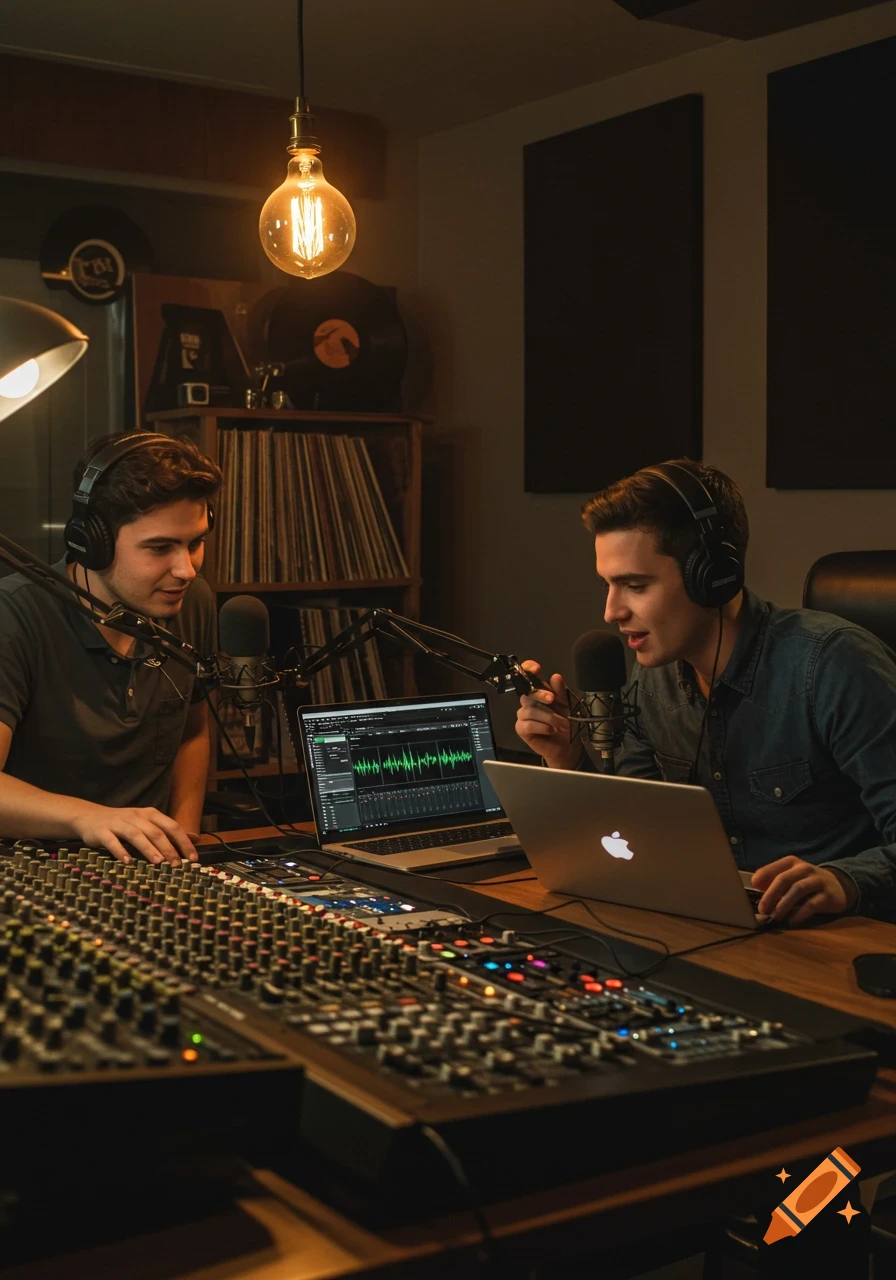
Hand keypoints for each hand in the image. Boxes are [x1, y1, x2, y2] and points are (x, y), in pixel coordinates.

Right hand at [70, 802, 198, 866]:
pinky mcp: (102, 831)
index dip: (183, 842)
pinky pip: (112, 841)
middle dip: (169, 848)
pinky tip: (128, 862)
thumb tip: (196, 838)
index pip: (172, 826)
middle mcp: (136, 816)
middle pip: (156, 832)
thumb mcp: (148, 824)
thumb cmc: (124, 824)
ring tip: (158, 863)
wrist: (89, 817)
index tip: (193, 858)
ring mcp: (118, 823)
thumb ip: (170, 831)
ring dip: (148, 849)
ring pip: (136, 835)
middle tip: (178, 865)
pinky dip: (120, 851)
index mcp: (150, 814)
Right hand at [514, 660, 582, 769]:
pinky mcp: (522, 729)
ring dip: (548, 717)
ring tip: (562, 724)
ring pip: (529, 710)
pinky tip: (552, 730)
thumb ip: (560, 691)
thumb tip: (555, 677)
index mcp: (539, 692)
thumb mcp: (567, 705)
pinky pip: (527, 724)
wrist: (568, 746)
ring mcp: (524, 715)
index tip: (536, 668)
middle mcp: (529, 702)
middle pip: (528, 693)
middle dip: (541, 695)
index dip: (529, 669)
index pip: (528, 676)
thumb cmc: (567, 724)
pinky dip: (542, 727)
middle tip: (553, 699)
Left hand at [751, 856, 857, 924]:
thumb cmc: (807, 882)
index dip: (764, 875)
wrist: (839, 887)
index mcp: (793, 863)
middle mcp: (805, 869)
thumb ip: (773, 879)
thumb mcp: (791, 876)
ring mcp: (818, 881)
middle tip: (762, 909)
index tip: (754, 886)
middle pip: (785, 879)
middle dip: (771, 894)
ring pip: (798, 890)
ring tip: (775, 916)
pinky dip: (800, 913)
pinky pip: (812, 904)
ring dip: (784, 904)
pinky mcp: (828, 896)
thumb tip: (755, 883)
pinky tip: (792, 921)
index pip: (776, 867)